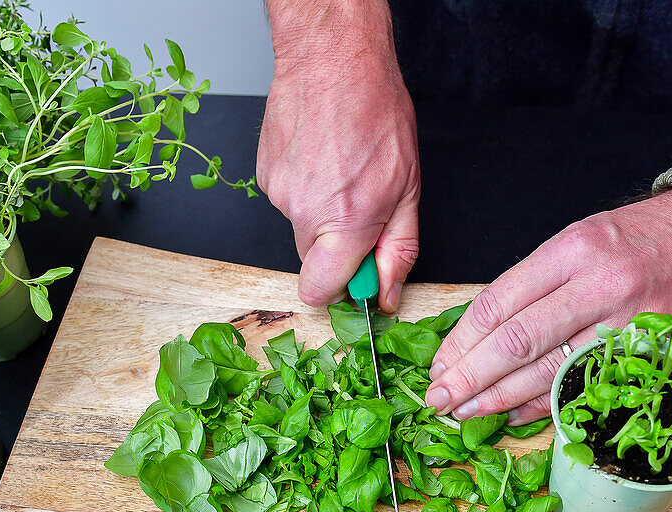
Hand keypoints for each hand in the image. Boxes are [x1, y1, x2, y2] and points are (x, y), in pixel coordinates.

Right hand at [256, 31, 418, 311]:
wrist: (332, 57)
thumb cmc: (374, 110)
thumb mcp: (408, 188)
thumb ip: (398, 249)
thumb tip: (386, 294)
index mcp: (345, 222)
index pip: (320, 292)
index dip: (341, 289)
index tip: (359, 273)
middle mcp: (304, 213)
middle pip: (313, 261)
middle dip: (337, 246)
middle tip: (362, 207)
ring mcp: (279, 194)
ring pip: (302, 227)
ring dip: (322, 212)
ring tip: (342, 168)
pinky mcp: (264, 175)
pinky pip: (288, 199)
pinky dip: (305, 187)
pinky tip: (322, 157)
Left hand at [424, 191, 671, 422]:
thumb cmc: (634, 239)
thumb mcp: (574, 240)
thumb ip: (528, 286)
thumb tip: (473, 337)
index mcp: (571, 251)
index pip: (498, 304)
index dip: (460, 342)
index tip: (437, 365)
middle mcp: (599, 286)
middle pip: (516, 343)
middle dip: (469, 378)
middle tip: (437, 399)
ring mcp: (628, 324)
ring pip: (549, 373)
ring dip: (498, 399)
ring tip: (464, 412)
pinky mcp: (648, 354)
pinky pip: (585, 388)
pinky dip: (543, 406)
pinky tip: (511, 415)